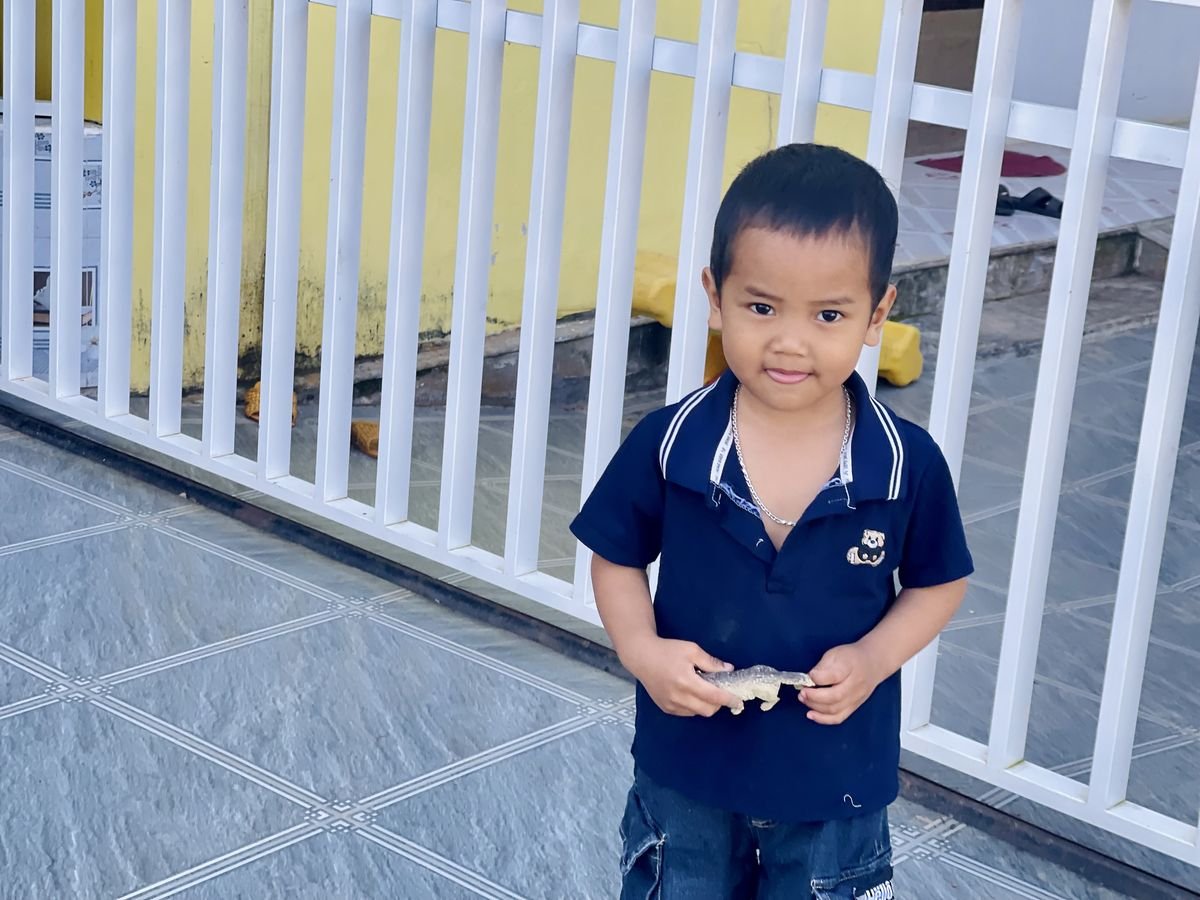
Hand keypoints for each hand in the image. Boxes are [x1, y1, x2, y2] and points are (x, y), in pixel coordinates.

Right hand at [622, 637, 738, 716]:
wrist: (641, 657)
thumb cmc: (667, 650)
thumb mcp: (691, 650)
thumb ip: (711, 662)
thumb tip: (729, 670)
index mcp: (686, 681)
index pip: (714, 697)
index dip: (729, 700)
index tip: (739, 701)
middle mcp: (678, 697)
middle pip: (708, 710)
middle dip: (718, 703)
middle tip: (720, 691)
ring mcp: (671, 705)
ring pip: (698, 713)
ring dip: (706, 705)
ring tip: (703, 690)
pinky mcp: (666, 708)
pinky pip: (687, 712)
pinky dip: (694, 706)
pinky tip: (691, 693)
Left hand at [800, 642, 885, 724]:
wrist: (873, 664)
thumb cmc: (850, 657)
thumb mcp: (835, 653)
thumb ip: (822, 666)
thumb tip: (808, 679)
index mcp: (850, 666)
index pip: (834, 675)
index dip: (817, 678)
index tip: (807, 677)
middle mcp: (855, 685)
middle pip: (834, 696)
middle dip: (814, 697)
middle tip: (801, 692)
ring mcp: (856, 699)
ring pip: (835, 709)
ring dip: (815, 706)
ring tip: (803, 699)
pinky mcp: (854, 707)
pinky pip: (839, 718)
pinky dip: (823, 719)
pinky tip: (811, 714)